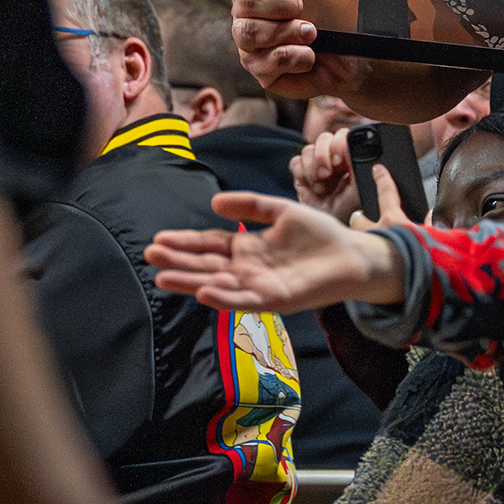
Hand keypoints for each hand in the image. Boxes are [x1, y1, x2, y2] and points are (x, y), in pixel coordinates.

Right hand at [149, 193, 405, 314]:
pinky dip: (224, 298)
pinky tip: (204, 292)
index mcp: (248, 248)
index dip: (185, 242)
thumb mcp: (281, 210)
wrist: (354, 255)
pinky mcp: (275, 300)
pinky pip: (245, 301)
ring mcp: (259, 286)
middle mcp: (248, 270)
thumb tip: (214, 202)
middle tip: (150, 256)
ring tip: (163, 277)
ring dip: (191, 282)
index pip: (209, 245)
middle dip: (178, 261)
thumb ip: (251, 205)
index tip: (158, 239)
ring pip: (218, 284)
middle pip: (206, 265)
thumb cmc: (320, 235)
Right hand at [233, 0, 394, 106]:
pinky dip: (297, 56)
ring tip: (312, 34)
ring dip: (288, 31)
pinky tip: (310, 55)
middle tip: (303, 9)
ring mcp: (249, 43)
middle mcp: (247, 12)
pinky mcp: (259, 70)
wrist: (352, 57)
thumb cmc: (337, 19)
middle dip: (281, 3)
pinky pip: (269, 62)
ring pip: (251, 32)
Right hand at [289, 123, 355, 214]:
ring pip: (308, 150)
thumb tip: (352, 150)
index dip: (338, 144)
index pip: (342, 136)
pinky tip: (311, 187)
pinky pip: (296, 162)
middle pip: (323, 138)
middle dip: (323, 155)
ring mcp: (315, 164)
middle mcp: (331, 156)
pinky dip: (302, 173)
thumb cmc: (348, 209)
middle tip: (327, 174)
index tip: (339, 161)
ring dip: (313, 168)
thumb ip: (358, 168)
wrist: (329, 225)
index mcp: (348, 156)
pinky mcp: (300, 173)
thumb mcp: (358, 189)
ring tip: (320, 187)